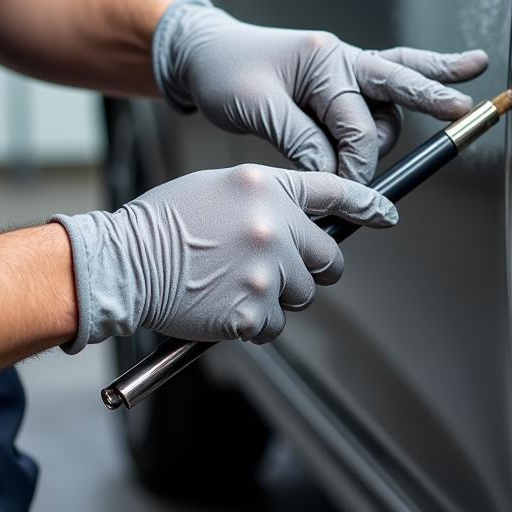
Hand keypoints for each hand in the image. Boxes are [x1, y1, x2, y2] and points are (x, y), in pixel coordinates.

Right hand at [52, 164, 397, 351]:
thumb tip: (305, 220)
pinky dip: (257, 322)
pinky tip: (225, 304)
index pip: (334, 192)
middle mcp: (274, 225)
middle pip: (328, 257)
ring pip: (303, 294)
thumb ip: (271, 197)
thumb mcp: (222, 186)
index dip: (367, 205)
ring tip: (237, 281)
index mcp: (267, 188)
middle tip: (277, 266)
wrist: (124, 262)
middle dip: (311, 265)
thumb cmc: (165, 221)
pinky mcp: (252, 312)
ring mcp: (266, 271)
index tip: (386, 214)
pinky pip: (275, 325)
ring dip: (280, 294)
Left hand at [152, 0, 487, 181]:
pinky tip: (457, 74)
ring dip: (392, 129)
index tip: (351, 191)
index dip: (356, 162)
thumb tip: (338, 174)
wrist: (204, 54)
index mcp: (324, 59)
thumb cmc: (225, 71)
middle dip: (432, 96)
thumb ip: (302, 140)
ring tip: (402, 136)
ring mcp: (345, 70)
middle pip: (400, 80)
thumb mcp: (257, 107)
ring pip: (391, 102)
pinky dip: (419, 85)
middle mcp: (342, 59)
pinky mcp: (341, 85)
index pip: (356, 122)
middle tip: (462, 111)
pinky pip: (384, 92)